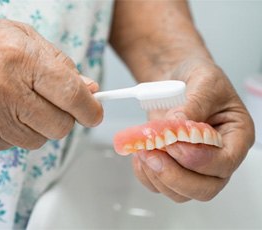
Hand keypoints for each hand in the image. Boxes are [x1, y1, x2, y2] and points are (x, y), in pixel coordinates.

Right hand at [0, 17, 102, 150]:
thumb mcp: (27, 41)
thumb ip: (62, 66)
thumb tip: (90, 90)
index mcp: (21, 60)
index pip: (72, 95)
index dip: (90, 110)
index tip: (95, 114)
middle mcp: (4, 90)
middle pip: (60, 126)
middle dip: (64, 118)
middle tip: (53, 103)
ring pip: (38, 140)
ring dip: (39, 126)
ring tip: (21, 103)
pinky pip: (15, 145)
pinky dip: (18, 131)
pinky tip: (6, 111)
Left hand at [132, 58, 254, 201]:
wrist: (176, 78)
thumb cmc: (198, 78)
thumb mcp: (204, 81)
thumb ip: (195, 103)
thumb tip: (177, 126)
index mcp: (235, 136)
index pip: (225, 163)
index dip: (198, 160)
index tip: (174, 143)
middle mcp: (216, 156)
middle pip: (204, 188)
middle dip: (175, 176)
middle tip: (153, 154)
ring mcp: (193, 165)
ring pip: (180, 192)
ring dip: (157, 175)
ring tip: (144, 149)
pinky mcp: (172, 165)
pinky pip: (158, 185)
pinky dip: (145, 174)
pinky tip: (141, 154)